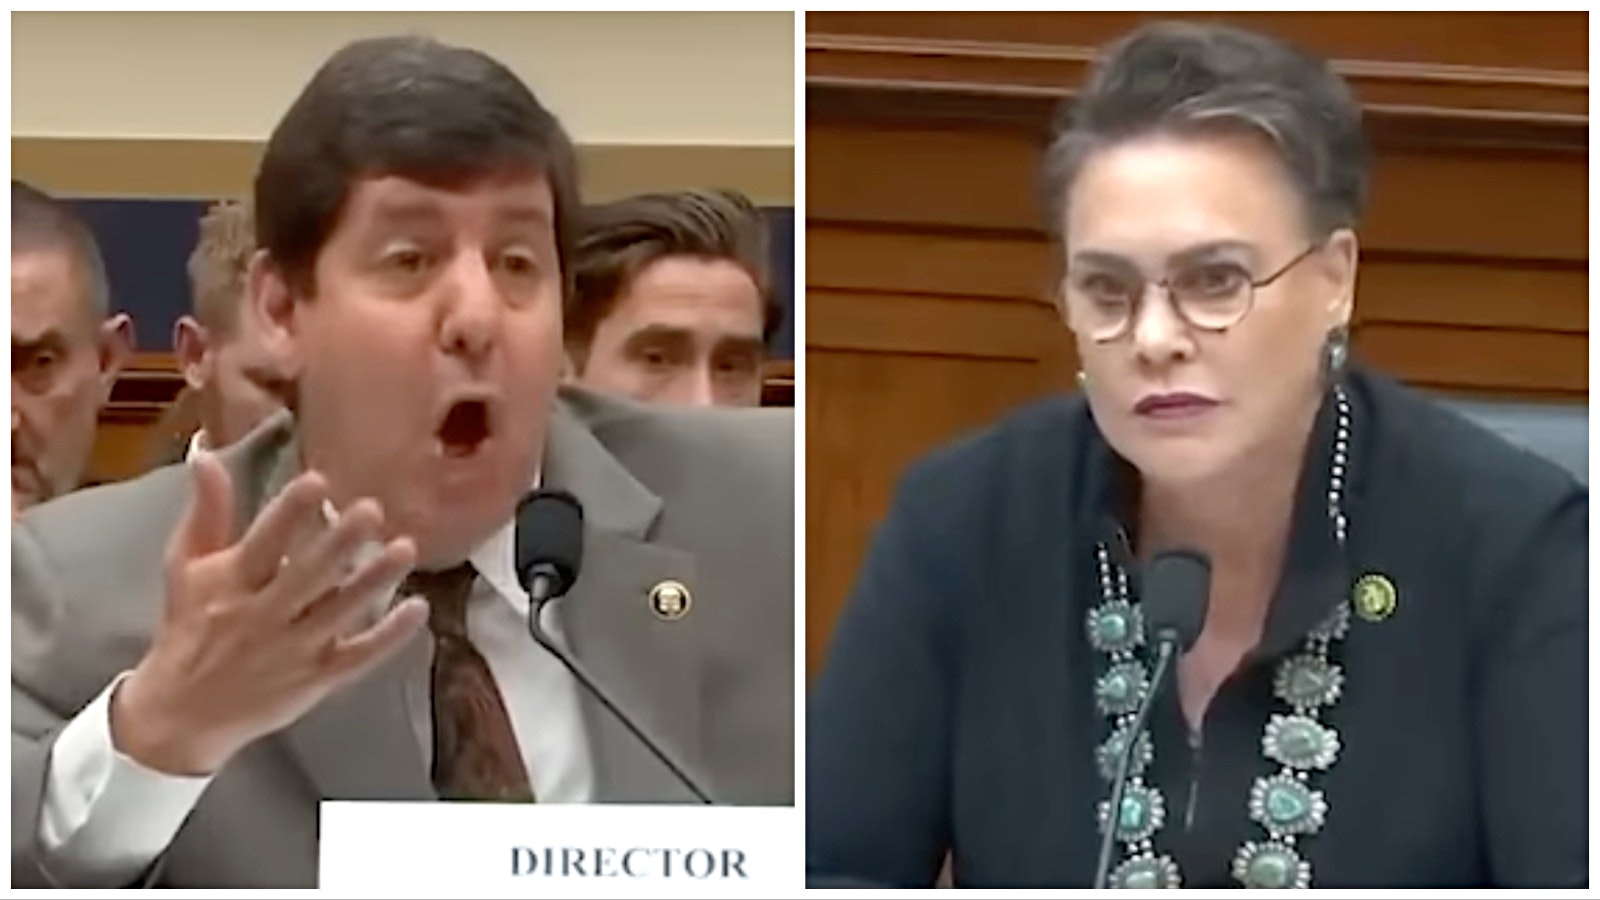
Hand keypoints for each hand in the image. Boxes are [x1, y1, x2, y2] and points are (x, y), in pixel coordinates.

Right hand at [110, 452, 427, 775]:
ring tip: (405, 549)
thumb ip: (207, 512)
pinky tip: (418, 608)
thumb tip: (209, 456)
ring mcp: (293, 650)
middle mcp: (263, 616)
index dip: (289, 513)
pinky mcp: (316, 679)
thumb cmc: (189, 628)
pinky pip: (358, 656)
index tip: (317, 481)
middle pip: (306, 576)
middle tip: (372, 510)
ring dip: (374, 581)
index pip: (262, 542)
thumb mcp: (186, 568)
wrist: (179, 715)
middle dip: (339, 543)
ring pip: (339, 612)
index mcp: (230, 584)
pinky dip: (389, 636)